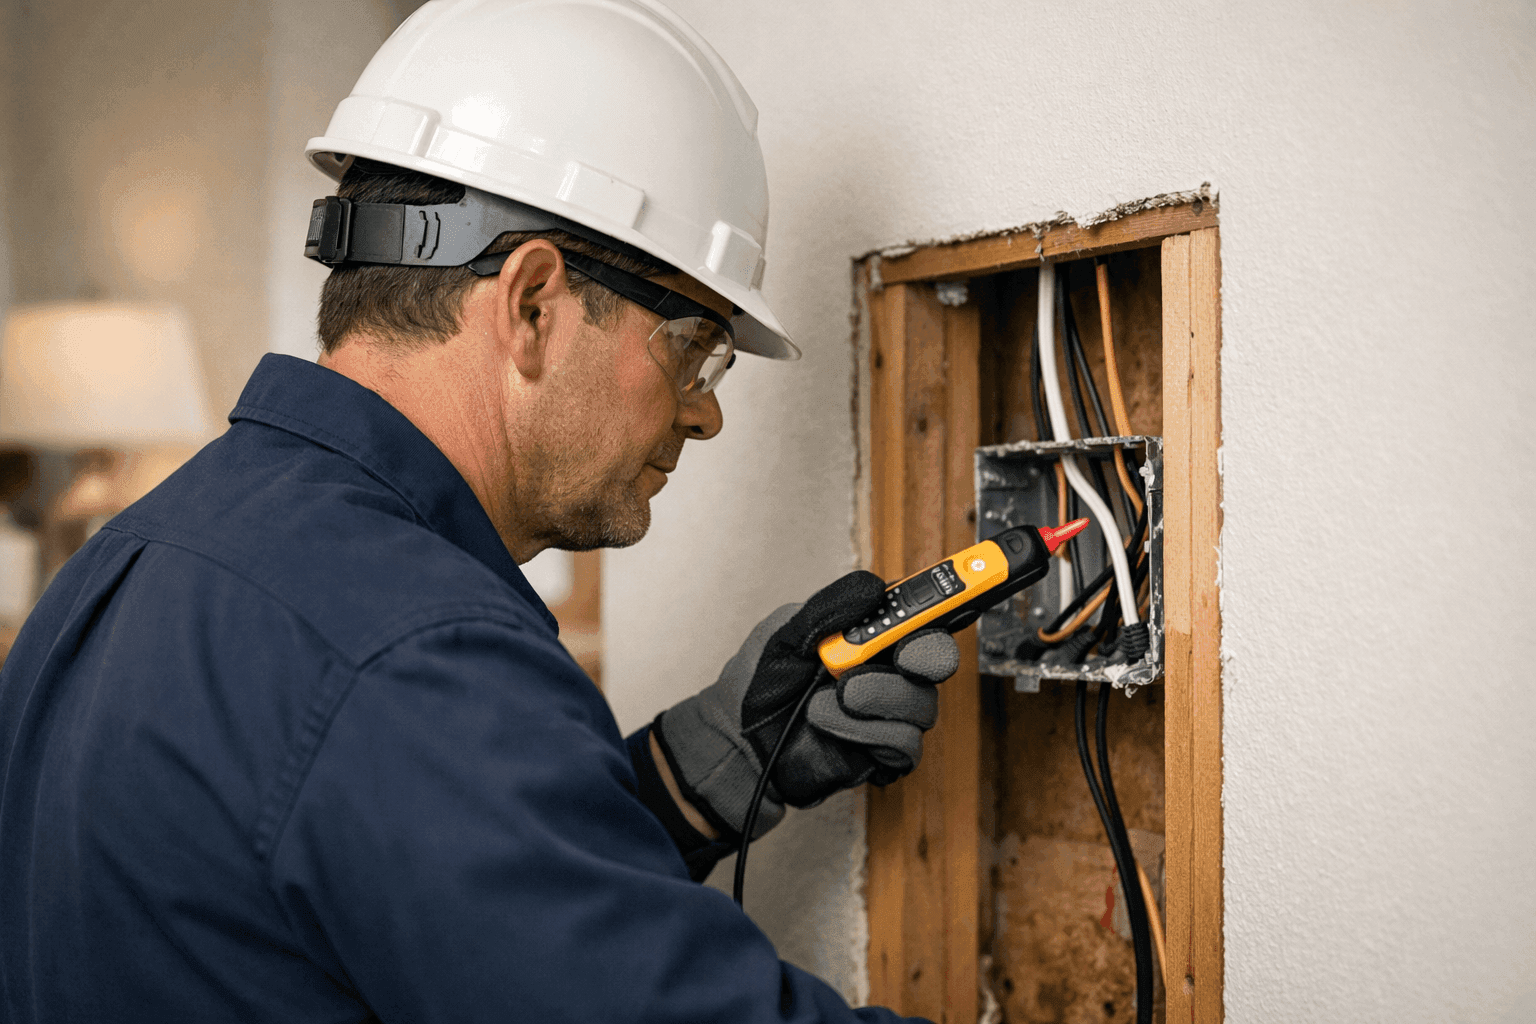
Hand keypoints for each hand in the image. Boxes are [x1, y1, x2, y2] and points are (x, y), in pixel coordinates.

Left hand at [653, 572, 959, 841]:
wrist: (736, 743)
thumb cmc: (756, 686)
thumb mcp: (785, 633)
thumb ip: (830, 610)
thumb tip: (874, 589)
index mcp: (867, 634)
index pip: (920, 613)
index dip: (952, 597)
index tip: (968, 585)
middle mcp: (884, 671)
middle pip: (937, 658)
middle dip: (924, 654)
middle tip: (899, 656)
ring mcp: (885, 714)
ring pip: (922, 703)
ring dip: (876, 696)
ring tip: (833, 695)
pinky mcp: (880, 754)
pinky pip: (902, 742)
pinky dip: (863, 730)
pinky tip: (827, 721)